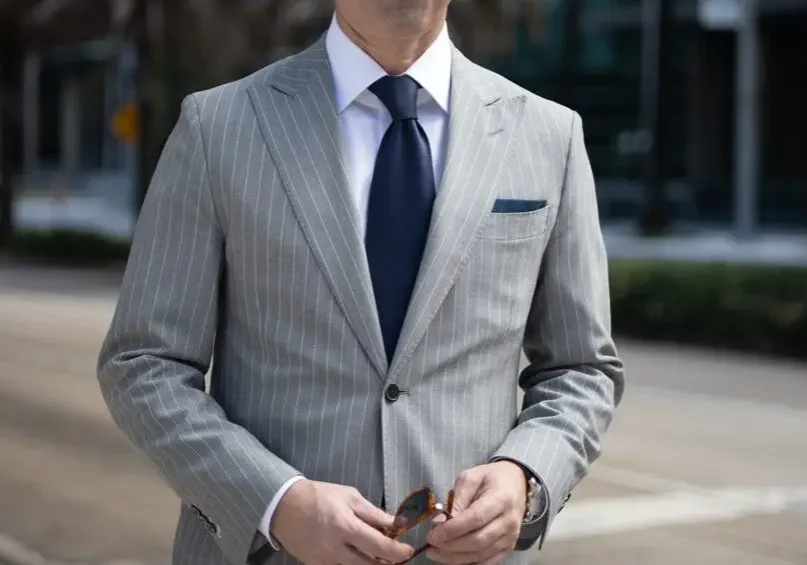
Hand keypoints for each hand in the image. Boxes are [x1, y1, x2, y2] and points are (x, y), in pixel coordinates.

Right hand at [271, 479, 414, 564]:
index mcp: (346, 525)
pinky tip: (358, 557)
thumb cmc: (321, 496)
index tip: (408, 550)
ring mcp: (325, 560)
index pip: (380, 546)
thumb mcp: (350, 497)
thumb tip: (396, 524)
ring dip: (372, 564)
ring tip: (378, 556)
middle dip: (388, 562)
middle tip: (396, 555)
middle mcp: (335, 547)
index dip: (398, 551)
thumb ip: (374, 513)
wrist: (285, 506)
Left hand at [426, 461, 526, 564]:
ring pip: (481, 554)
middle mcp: (509, 521)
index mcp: (500, 498)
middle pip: (477, 540)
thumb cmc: (491, 478)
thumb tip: (441, 521)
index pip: (475, 519)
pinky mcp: (509, 547)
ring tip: (436, 553)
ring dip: (455, 557)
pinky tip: (452, 560)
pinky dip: (469, 564)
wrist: (517, 484)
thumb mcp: (471, 477)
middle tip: (431, 544)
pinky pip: (488, 562)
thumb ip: (457, 498)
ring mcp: (511, 537)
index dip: (452, 529)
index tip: (433, 534)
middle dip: (450, 546)